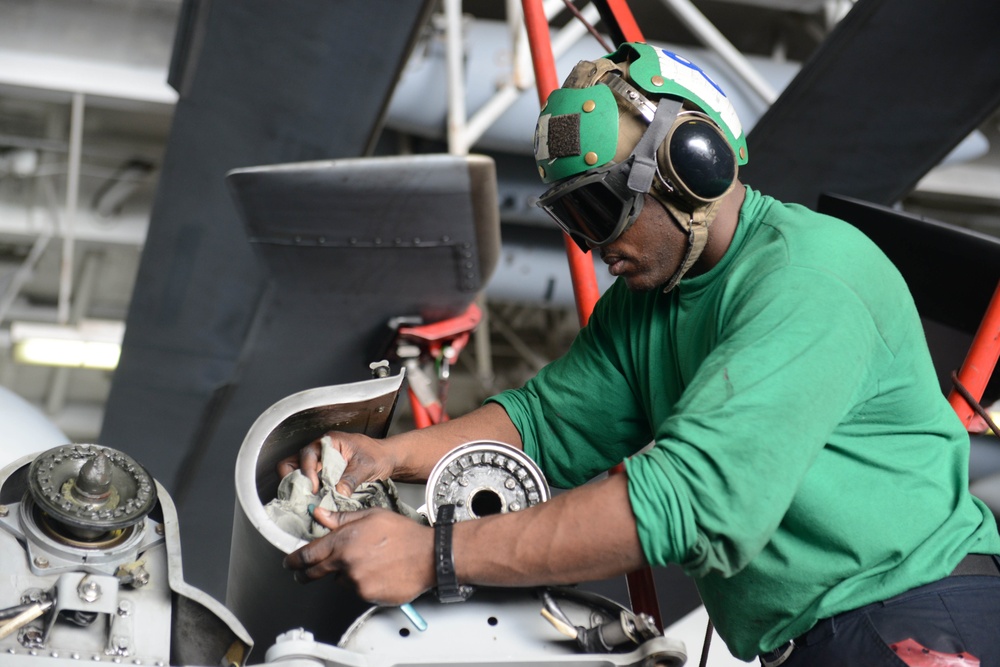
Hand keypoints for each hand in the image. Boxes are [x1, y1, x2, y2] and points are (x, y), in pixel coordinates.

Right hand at [276, 431, 395, 494]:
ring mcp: (320, 463)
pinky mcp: (323, 474)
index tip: (315, 488)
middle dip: (295, 480)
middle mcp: (320, 450)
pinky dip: (308, 492)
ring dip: (300, 488)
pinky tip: (315, 502)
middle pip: (293, 463)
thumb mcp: (366, 466)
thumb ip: (351, 479)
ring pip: (297, 474)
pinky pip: (308, 482)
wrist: (387, 459)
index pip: (307, 455)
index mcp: (330, 441)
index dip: (308, 472)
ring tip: (308, 501)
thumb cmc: (378, 455)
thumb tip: (337, 493)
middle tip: (304, 496)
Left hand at [283, 507, 434, 604]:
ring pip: (339, 580)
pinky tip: (378, 572)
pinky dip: (362, 583)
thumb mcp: (372, 516)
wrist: (429, 556)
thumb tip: (320, 515)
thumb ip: (342, 518)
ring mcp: (356, 582)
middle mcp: (346, 563)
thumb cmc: (404, 534)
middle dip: (305, 573)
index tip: (289, 562)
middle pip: (314, 573)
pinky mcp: (367, 596)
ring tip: (367, 562)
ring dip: (345, 573)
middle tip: (303, 572)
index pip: (308, 554)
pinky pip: (356, 590)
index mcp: (344, 540)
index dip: (294, 559)